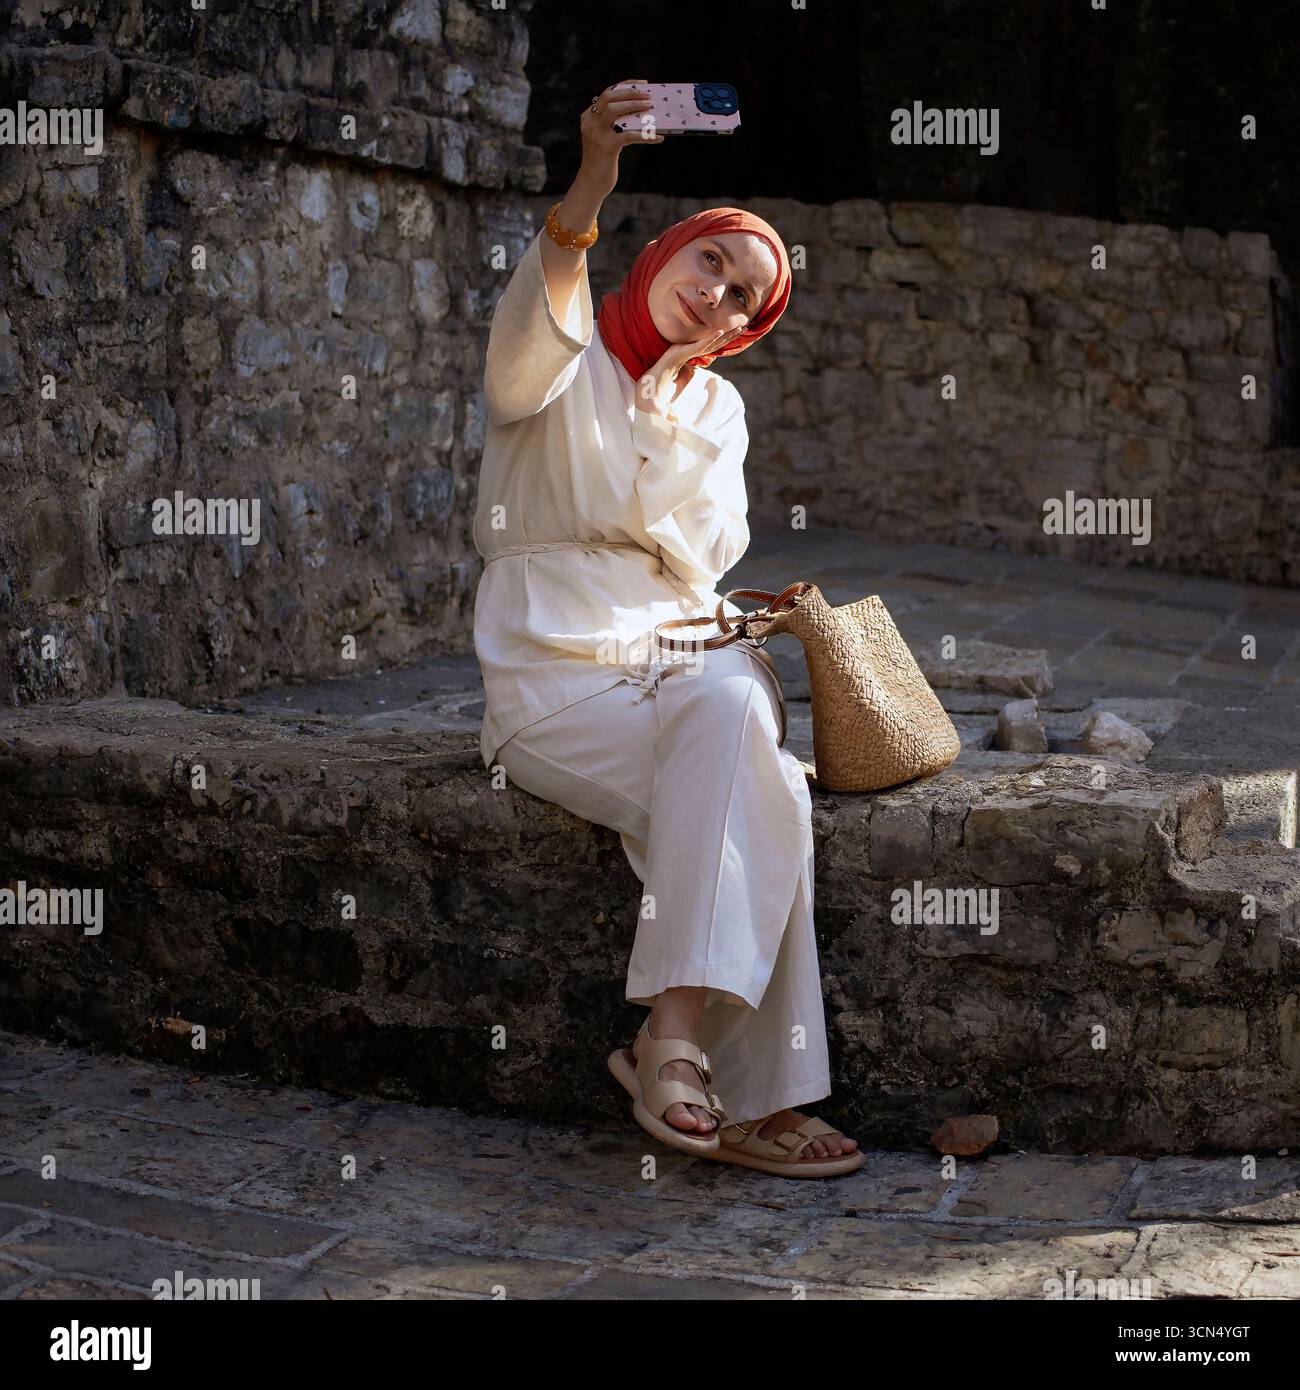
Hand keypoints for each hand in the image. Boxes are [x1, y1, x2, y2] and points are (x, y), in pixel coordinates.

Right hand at [578, 79, 665, 196]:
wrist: (592, 183)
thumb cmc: (603, 160)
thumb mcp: (604, 137)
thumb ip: (614, 124)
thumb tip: (641, 111)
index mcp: (588, 116)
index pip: (607, 93)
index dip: (625, 86)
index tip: (642, 84)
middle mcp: (590, 122)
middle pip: (610, 97)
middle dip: (630, 93)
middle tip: (648, 96)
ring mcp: (596, 134)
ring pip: (615, 110)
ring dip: (634, 106)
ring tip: (650, 108)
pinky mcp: (606, 147)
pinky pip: (628, 136)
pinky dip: (645, 135)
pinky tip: (658, 138)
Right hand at [633, 325, 744, 418]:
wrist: (642, 399)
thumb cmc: (655, 399)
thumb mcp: (675, 398)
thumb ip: (678, 404)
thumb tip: (678, 420)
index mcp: (684, 360)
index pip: (707, 350)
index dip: (722, 342)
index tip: (736, 335)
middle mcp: (682, 353)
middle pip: (710, 343)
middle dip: (728, 335)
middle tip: (744, 325)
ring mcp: (678, 353)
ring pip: (706, 343)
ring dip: (723, 335)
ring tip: (738, 328)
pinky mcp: (675, 356)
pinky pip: (695, 348)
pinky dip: (707, 340)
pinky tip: (720, 333)